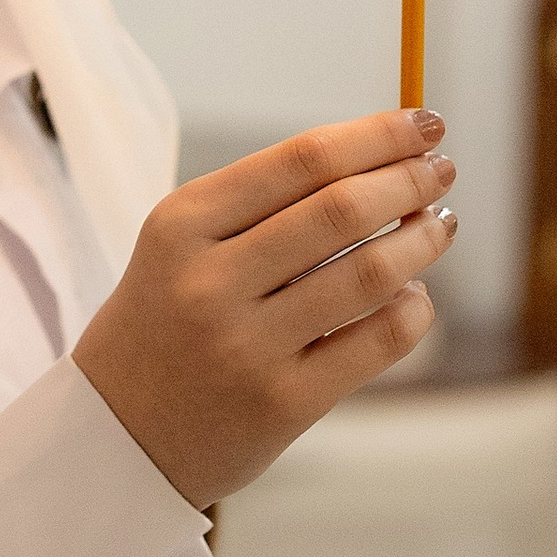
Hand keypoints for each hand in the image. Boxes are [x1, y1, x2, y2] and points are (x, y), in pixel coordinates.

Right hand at [72, 107, 457, 508]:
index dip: (378, 135)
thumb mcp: (184, 246)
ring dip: (422, 240)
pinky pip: (377, 341)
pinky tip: (414, 294)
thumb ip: (267, 204)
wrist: (116, 433)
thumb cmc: (167, 319)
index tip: (425, 122)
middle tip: (441, 169)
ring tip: (440, 224)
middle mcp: (209, 283)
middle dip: (408, 179)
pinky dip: (414, 308)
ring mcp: (247, 347)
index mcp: (182, 225)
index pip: (302, 159)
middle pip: (341, 209)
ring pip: (369, 274)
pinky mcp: (283, 404)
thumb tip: (385, 159)